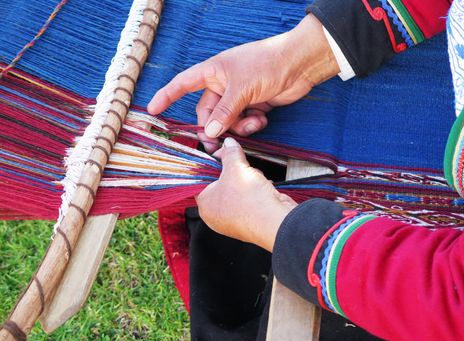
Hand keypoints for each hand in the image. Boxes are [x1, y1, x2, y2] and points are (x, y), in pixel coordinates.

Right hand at [148, 14, 338, 151]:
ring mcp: (238, 96)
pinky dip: (250, 125)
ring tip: (252, 121)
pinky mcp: (253, 105)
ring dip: (237, 127)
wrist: (299, 64)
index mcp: (213, 72)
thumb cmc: (267, 63)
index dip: (167, 96)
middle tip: (217, 144)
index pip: (183, 84)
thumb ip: (223, 113)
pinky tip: (262, 118)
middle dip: (214, 127)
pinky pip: (243, 122)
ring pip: (227, 121)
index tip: (153, 109)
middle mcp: (223, 85)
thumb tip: (210, 133)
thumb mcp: (241, 88)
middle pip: (208, 113)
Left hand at [196, 138, 296, 251]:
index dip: (212, 164)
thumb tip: (228, 143)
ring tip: (254, 178)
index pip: (201, 180)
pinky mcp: (250, 220)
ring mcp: (234, 219)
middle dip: (233, 171)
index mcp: (205, 204)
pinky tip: (262, 187)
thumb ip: (230, 153)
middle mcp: (216, 215)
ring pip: (237, 190)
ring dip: (247, 180)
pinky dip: (256, 190)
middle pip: (221, 184)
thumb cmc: (249, 200)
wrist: (276, 221)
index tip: (221, 154)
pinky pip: (250, 199)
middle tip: (240, 164)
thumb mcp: (236, 168)